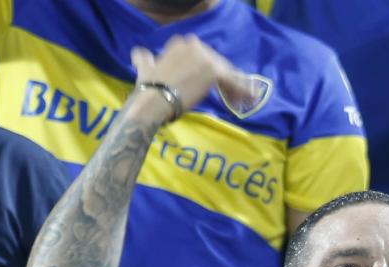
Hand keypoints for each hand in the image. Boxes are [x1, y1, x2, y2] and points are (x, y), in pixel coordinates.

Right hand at [130, 34, 255, 116]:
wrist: (154, 98)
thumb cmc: (149, 87)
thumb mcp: (143, 67)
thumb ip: (144, 58)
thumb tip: (138, 54)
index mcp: (181, 44)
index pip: (203, 57)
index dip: (209, 71)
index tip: (213, 83)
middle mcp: (195, 46)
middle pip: (217, 64)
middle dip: (224, 80)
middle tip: (229, 96)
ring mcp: (206, 58)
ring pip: (227, 73)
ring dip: (235, 86)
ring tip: (240, 100)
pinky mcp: (215, 72)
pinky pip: (234, 81)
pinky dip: (244, 89)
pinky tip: (251, 98)